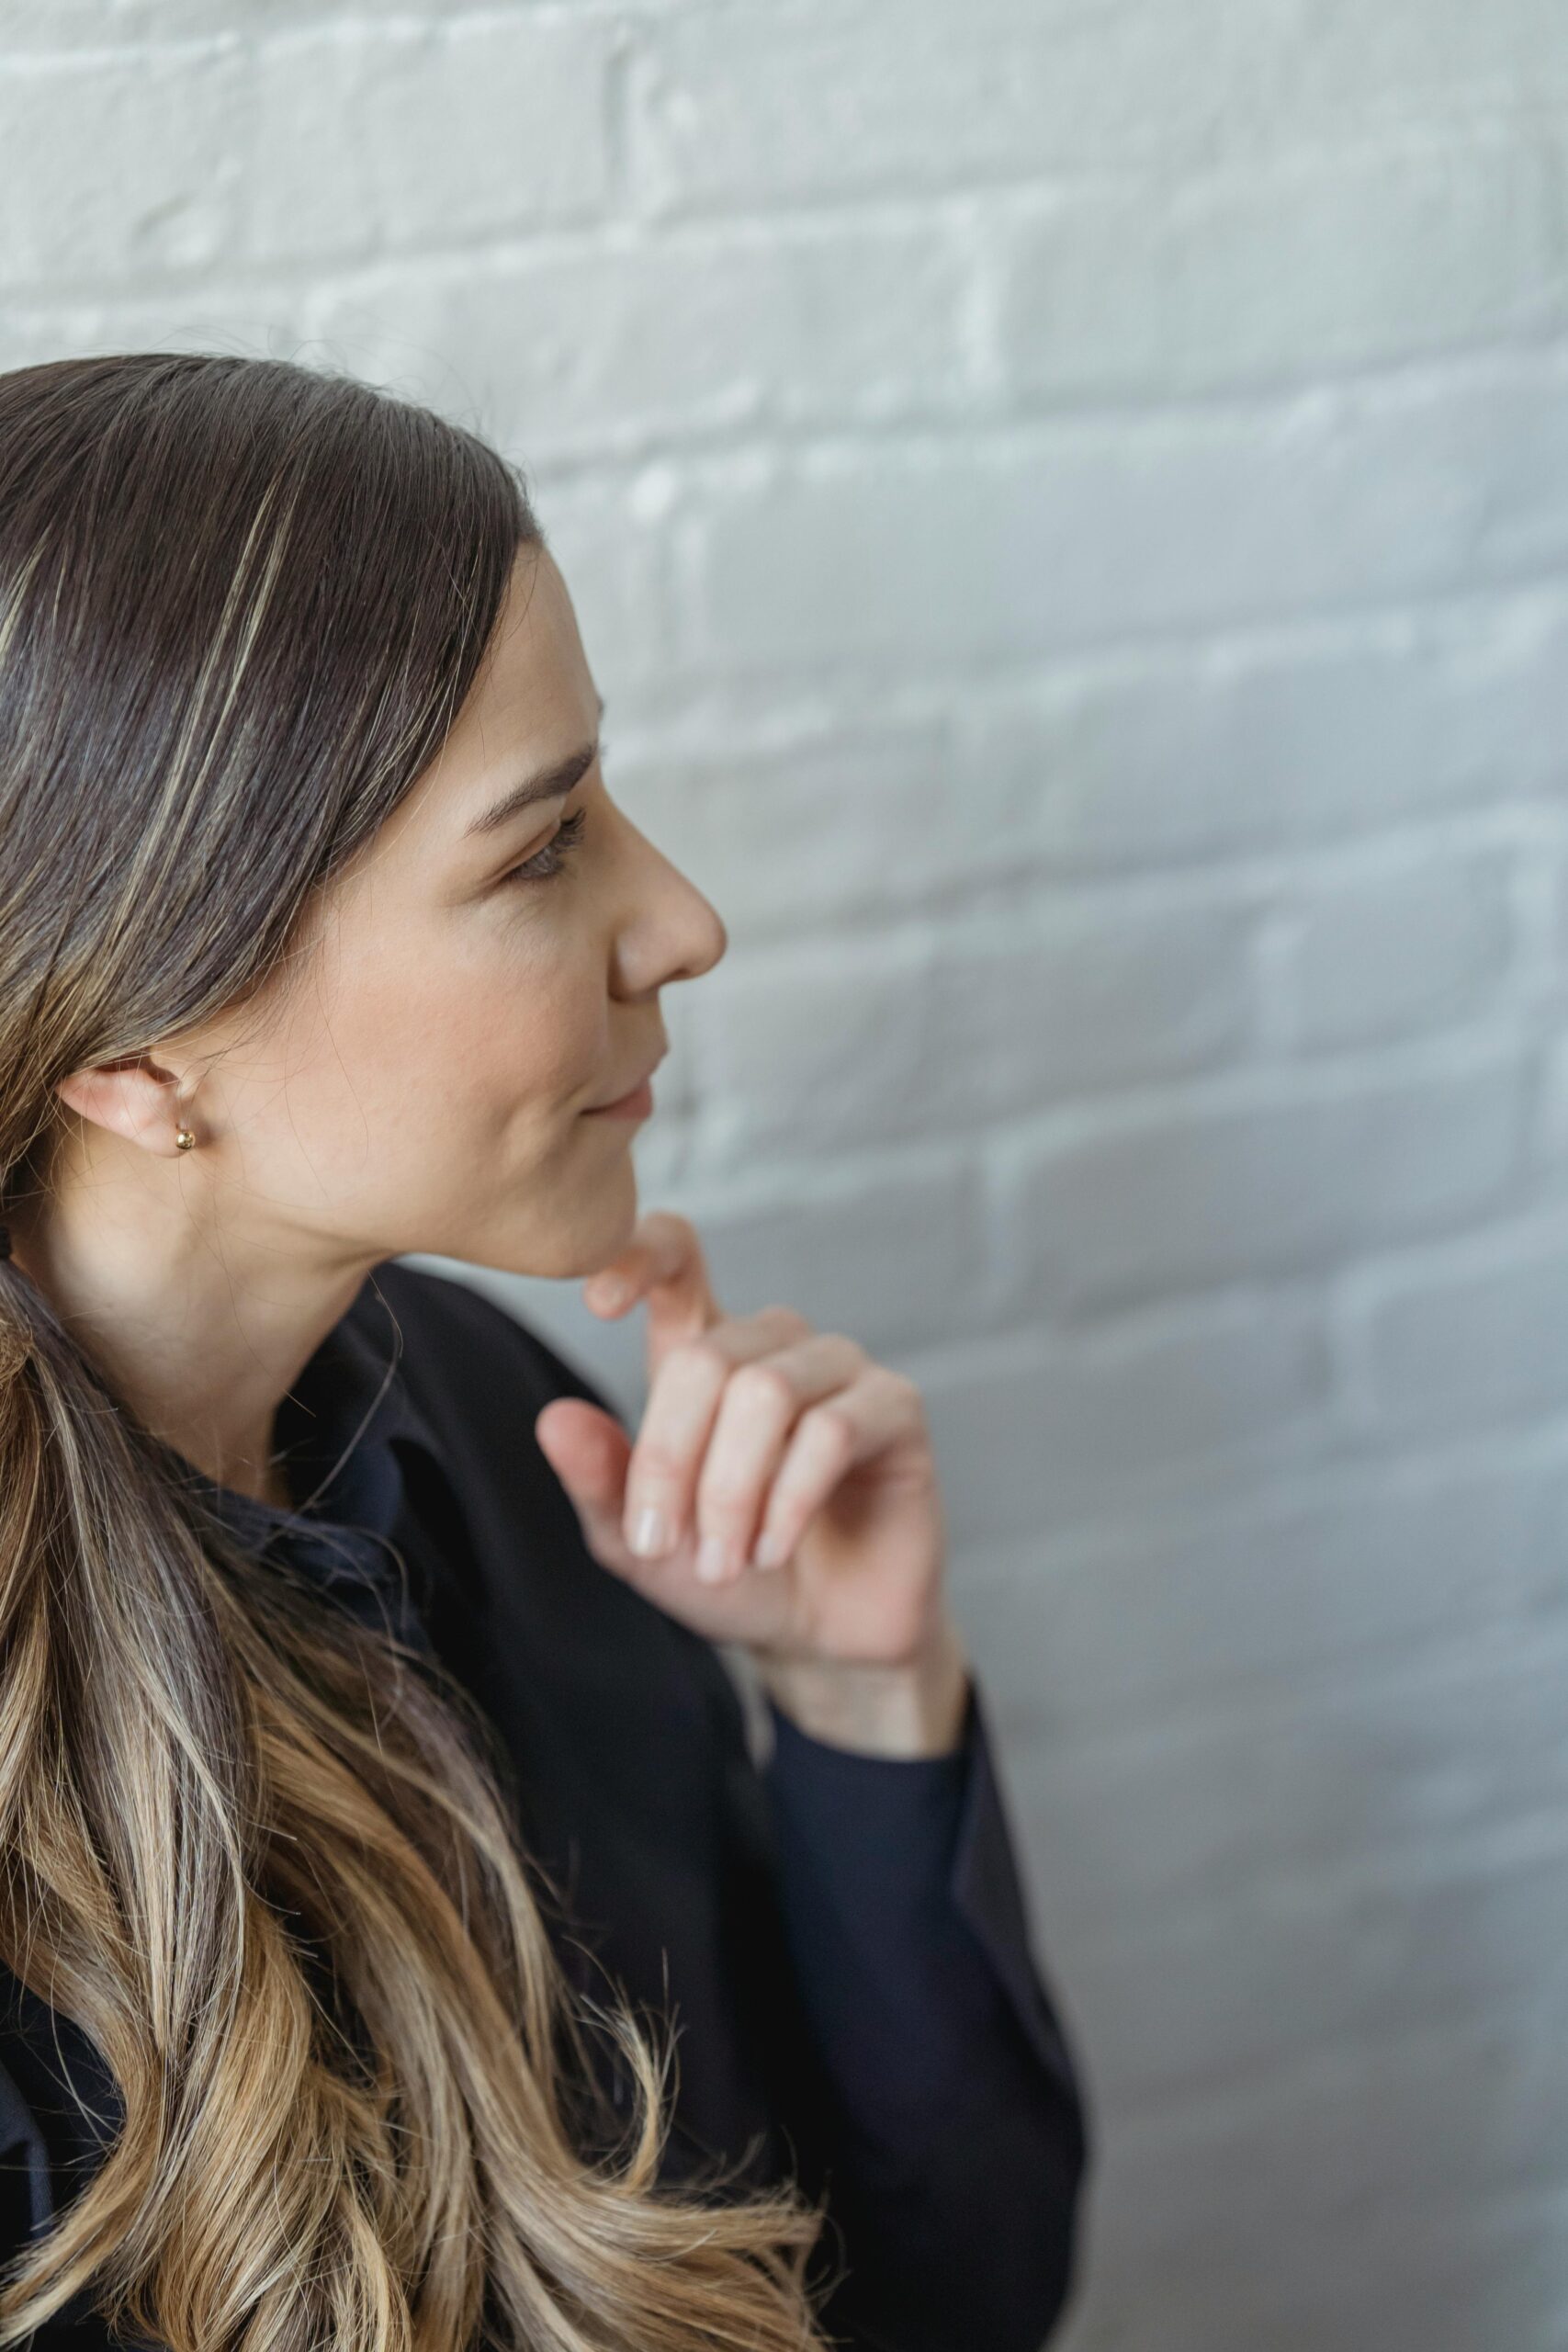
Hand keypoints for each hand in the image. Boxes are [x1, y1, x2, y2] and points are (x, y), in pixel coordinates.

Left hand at [532, 1211, 969, 1754]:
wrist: (820, 1636)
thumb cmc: (731, 1574)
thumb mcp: (641, 1542)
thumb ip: (600, 1481)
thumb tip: (555, 1420)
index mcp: (706, 1353)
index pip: (680, 1262)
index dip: (639, 1258)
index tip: (597, 1303)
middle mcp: (774, 1345)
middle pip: (706, 1358)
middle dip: (671, 1461)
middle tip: (663, 1543)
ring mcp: (839, 1369)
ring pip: (766, 1393)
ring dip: (729, 1492)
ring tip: (723, 1562)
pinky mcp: (895, 1408)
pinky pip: (831, 1431)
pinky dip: (788, 1502)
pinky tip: (771, 1551)